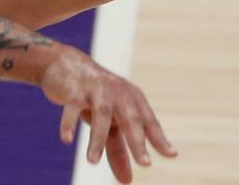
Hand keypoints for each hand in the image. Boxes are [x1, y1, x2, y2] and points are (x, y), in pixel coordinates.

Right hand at [41, 44, 175, 182]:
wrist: (66, 64)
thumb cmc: (95, 98)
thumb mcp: (108, 122)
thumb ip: (118, 150)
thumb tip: (127, 181)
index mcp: (132, 99)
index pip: (148, 121)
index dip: (159, 138)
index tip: (171, 155)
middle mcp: (118, 93)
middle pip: (130, 119)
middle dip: (137, 141)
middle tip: (145, 163)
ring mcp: (97, 89)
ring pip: (101, 115)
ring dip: (97, 139)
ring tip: (92, 162)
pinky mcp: (74, 89)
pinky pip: (73, 107)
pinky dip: (69, 123)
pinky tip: (67, 139)